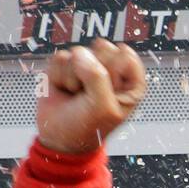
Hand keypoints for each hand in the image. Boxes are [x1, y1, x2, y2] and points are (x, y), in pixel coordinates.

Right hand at [37, 39, 146, 155]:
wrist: (58, 138)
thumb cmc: (87, 129)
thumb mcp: (103, 109)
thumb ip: (97, 77)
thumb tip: (80, 54)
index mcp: (130, 82)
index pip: (126, 56)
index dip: (113, 73)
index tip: (107, 91)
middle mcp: (110, 70)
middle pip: (103, 49)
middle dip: (91, 73)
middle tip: (89, 94)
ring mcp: (87, 66)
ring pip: (79, 53)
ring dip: (73, 78)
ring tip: (76, 96)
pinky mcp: (66, 65)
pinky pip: (60, 58)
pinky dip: (59, 76)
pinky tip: (64, 90)